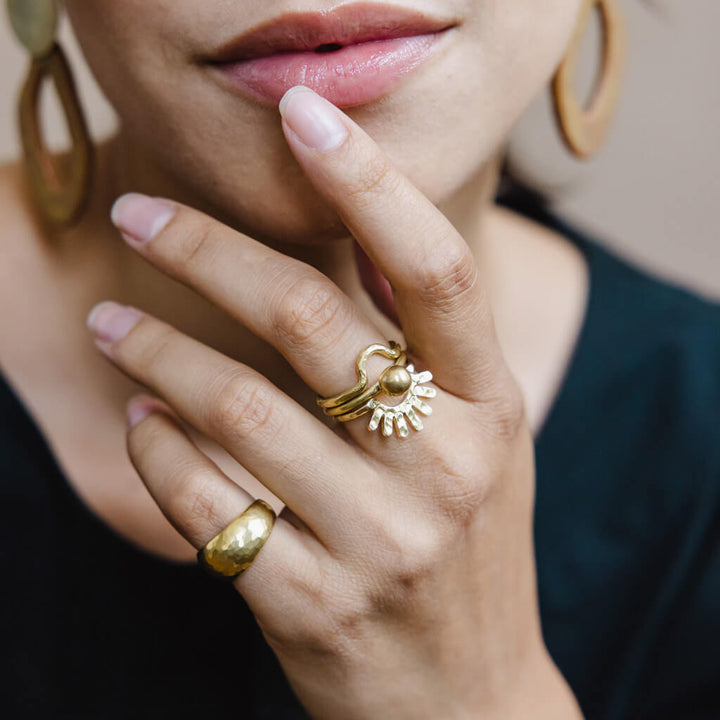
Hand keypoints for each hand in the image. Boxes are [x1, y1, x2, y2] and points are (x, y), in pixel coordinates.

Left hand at [87, 86, 581, 719]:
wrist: (470, 700)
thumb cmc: (468, 552)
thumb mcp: (481, 443)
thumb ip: (432, 351)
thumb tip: (362, 241)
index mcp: (492, 409)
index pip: (436, 268)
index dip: (370, 182)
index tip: (303, 114)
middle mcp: (445, 467)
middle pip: (309, 319)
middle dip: (208, 252)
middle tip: (140, 215)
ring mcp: (381, 542)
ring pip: (238, 410)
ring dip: (157, 354)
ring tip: (113, 322)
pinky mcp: (312, 606)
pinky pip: (207, 505)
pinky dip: (158, 452)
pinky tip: (143, 424)